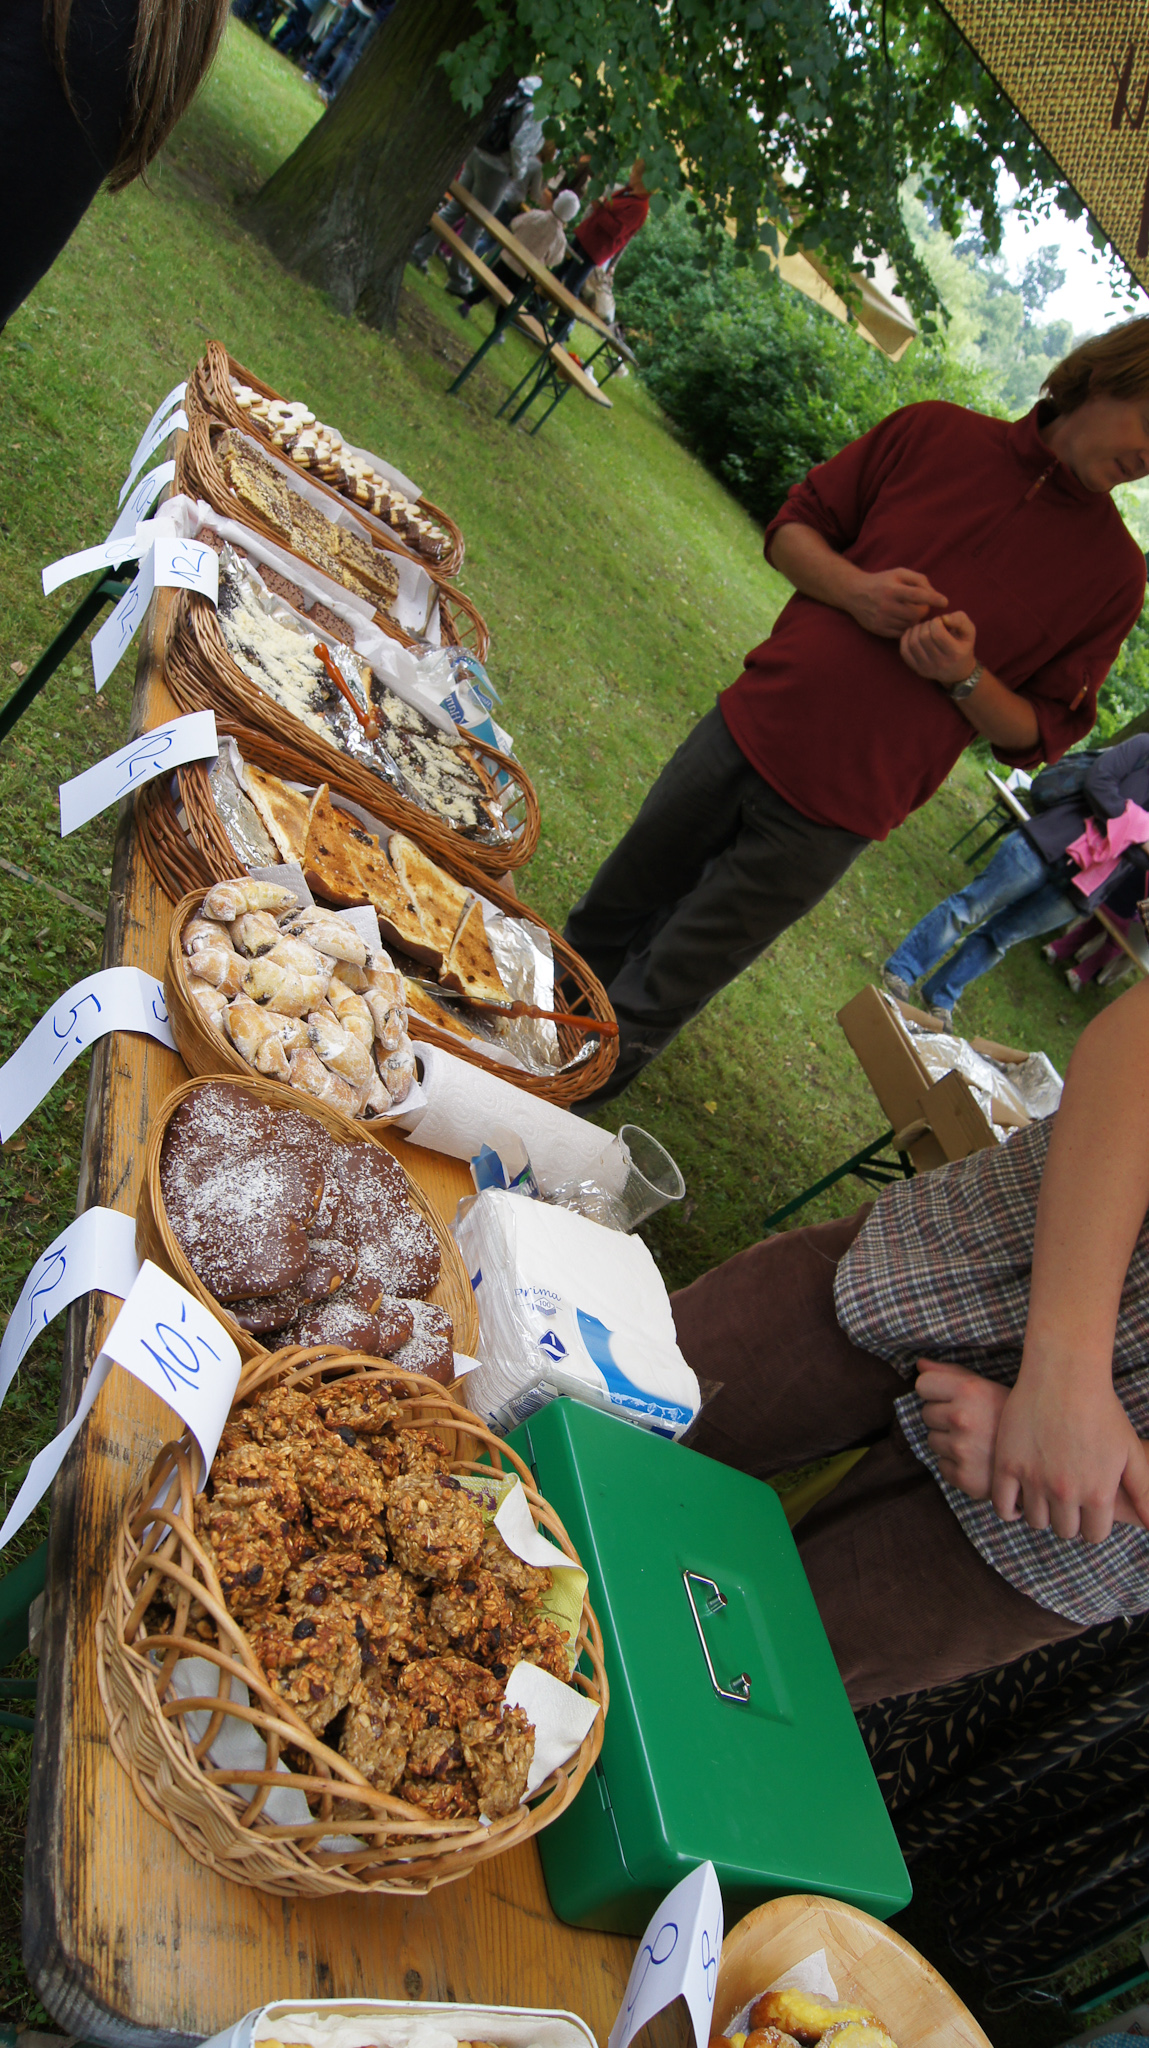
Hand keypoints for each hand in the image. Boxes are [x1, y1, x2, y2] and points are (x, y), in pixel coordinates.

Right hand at [845, 568, 948, 636]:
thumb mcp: (899, 573)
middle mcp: (886, 605)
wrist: (854, 593)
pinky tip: (903, 619)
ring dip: (914, 619)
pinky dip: (906, 627)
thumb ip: (919, 579)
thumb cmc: (882, 581)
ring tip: (911, 611)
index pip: (917, 595)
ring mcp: (881, 619)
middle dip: (923, 610)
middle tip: (921, 606)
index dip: (933, 598)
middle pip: (915, 614)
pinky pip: (900, 633)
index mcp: (892, 589)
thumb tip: (934, 594)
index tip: (945, 602)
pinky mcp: (878, 629)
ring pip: (909, 625)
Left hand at [899, 608, 977, 684]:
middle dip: (926, 624)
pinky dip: (906, 638)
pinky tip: (913, 633)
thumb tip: (943, 618)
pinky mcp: (917, 669)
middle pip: (924, 637)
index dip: (936, 621)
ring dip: (916, 630)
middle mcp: (940, 663)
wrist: (958, 671)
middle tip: (931, 624)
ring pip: (913, 643)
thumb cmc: (963, 646)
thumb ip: (960, 620)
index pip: (937, 633)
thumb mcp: (969, 632)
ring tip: (923, 628)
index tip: (940, 621)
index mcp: (955, 653)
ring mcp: (927, 668)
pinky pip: (904, 652)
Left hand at [916, 1359, 1006, 1497]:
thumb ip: (950, 1373)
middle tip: (970, 1422)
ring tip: (975, 1441)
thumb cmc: (1010, 1418)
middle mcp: (962, 1418)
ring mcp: (962, 1449)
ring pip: (932, 1441)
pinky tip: (977, 1460)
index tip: (950, 1397)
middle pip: (926, 1413)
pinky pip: (942, 1466)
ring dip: (948, 1442)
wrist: (1040, 1459)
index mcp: (968, 1391)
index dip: (935, 1391)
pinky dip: (955, 1465)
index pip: (923, 1385)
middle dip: (943, 1417)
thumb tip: (919, 1366)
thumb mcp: (986, 1387)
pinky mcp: (964, 1477)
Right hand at [991, 1369, 1148, 1541]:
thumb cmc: (1102, 1410)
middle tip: (1066, 1496)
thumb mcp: (1131, 1452)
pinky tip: (1018, 1498)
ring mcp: (1033, 1479)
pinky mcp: (1007, 1465)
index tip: (1088, 1507)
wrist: (1064, 1374)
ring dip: (1042, 1512)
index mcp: (1099, 1493)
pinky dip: (1010, 1509)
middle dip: (1069, 1518)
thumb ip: (1144, 1493)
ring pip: (1036, 1521)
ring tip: (1045, 1493)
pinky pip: (1003, 1506)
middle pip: (1065, 1530)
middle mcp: (1066, 1492)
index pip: (1094, 1535)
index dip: (1093, 1522)